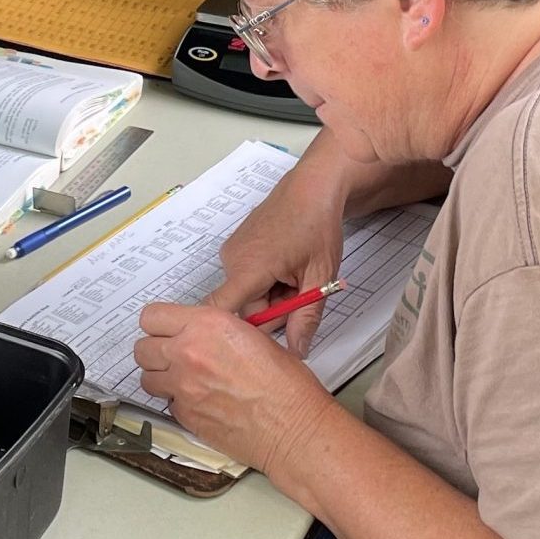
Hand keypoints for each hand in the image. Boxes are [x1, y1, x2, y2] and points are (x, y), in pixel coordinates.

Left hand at [133, 303, 337, 474]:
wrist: (292, 427)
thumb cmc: (285, 385)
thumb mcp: (253, 336)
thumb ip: (216, 331)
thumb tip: (201, 333)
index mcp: (206, 325)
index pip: (151, 316)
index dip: (158, 324)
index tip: (166, 329)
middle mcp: (188, 353)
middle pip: (141, 348)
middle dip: (155, 351)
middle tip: (174, 355)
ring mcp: (182, 387)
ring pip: (147, 378)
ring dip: (161, 377)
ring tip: (185, 380)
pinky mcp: (184, 416)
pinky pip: (166, 403)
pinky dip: (177, 402)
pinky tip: (200, 401)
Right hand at [202, 163, 348, 354]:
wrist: (313, 186)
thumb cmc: (317, 226)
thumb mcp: (320, 277)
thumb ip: (306, 318)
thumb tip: (296, 352)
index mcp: (249, 268)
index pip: (220, 311)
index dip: (231, 335)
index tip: (253, 346)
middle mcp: (231, 260)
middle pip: (245, 308)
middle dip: (274, 310)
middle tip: (301, 293)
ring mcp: (231, 252)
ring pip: (248, 294)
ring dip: (272, 295)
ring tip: (296, 275)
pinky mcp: (235, 247)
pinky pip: (246, 278)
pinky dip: (266, 281)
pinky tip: (286, 266)